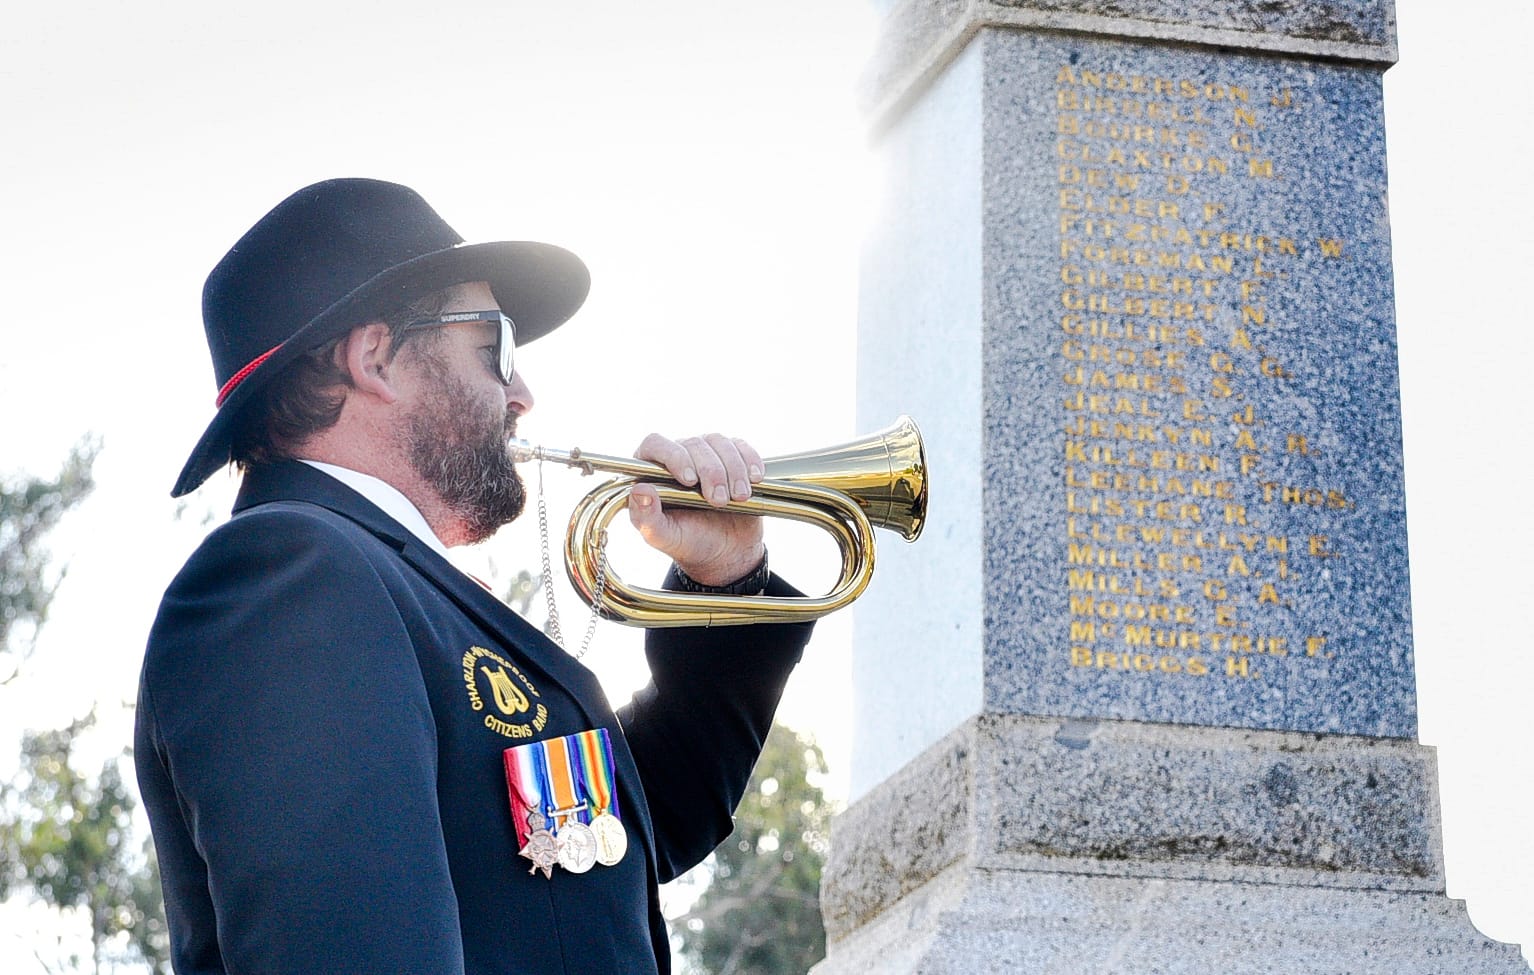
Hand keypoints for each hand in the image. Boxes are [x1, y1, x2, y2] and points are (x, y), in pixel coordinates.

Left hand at [627, 432, 765, 585]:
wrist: (724, 552)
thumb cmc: (688, 542)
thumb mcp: (663, 537)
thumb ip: (645, 517)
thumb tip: (640, 490)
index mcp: (651, 471)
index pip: (655, 444)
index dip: (673, 456)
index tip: (690, 480)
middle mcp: (677, 456)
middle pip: (693, 444)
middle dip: (711, 472)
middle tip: (719, 501)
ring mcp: (705, 455)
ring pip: (719, 442)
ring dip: (733, 469)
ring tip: (739, 497)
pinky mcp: (731, 458)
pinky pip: (741, 447)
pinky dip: (750, 461)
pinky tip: (754, 480)